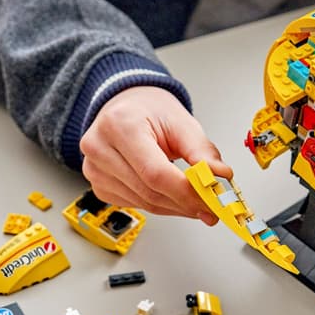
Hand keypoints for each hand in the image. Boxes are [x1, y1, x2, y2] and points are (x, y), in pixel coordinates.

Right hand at [79, 86, 232, 224]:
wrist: (125, 107)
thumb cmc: (148, 110)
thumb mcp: (181, 122)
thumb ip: (202, 152)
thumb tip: (220, 178)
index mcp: (120, 125)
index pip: (155, 173)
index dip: (186, 192)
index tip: (211, 200)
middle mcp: (100, 148)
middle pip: (149, 192)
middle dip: (186, 203)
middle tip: (212, 207)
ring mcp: (94, 170)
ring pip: (144, 203)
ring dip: (175, 207)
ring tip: (197, 202)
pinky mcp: (99, 186)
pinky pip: (135, 205)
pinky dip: (160, 205)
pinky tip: (173, 197)